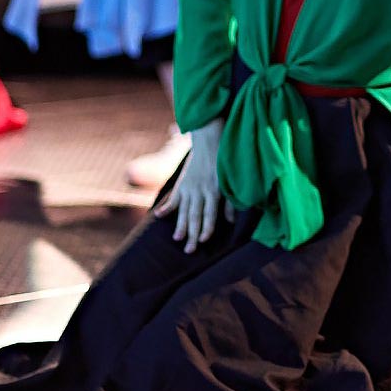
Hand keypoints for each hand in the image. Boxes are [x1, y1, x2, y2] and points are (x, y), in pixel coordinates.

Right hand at [152, 120, 228, 252]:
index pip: (210, 214)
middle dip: (192, 234)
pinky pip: (173, 197)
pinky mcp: (182, 183)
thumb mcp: (230, 182)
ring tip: (177, 239)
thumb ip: (231, 202)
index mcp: (214, 191)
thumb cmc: (223, 163)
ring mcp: (190, 187)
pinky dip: (166, 207)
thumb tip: (232, 221)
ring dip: (180, 225)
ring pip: (184, 210)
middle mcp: (201, 191)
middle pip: (195, 216)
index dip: (206, 227)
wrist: (210, 139)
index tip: (202, 240)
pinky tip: (159, 216)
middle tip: (189, 250)